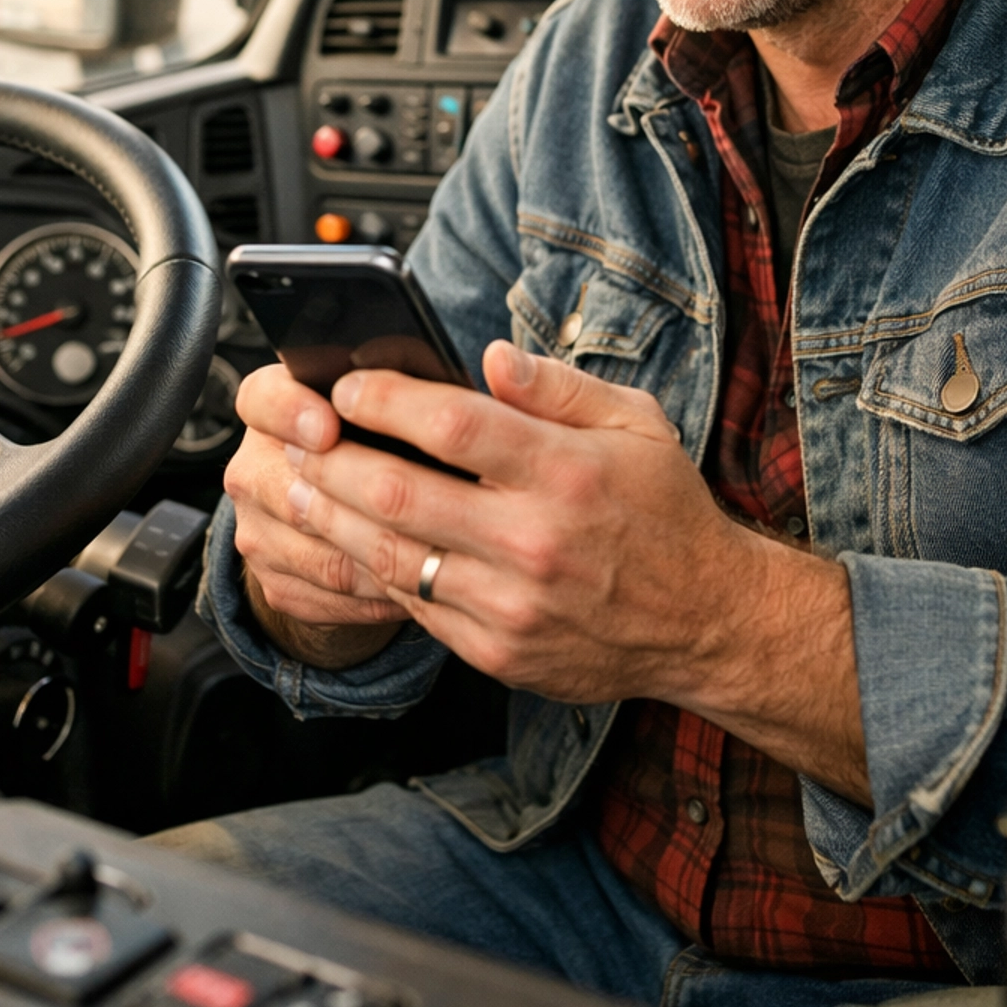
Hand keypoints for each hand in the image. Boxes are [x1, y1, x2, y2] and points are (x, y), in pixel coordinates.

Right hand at [225, 363, 411, 667]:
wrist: (346, 511)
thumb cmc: (385, 441)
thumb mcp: (395, 403)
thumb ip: (421, 386)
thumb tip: (489, 367)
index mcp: (275, 406)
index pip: (262, 400)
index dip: (291, 413)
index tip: (329, 428)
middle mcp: (253, 467)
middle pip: (288, 488)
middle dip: (354, 501)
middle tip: (419, 509)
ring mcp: (256, 528)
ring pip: (315, 551)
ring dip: (378, 556)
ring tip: (440, 554)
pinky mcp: (272, 580)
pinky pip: (326, 594)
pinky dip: (376, 593)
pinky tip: (423, 584)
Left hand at [281, 341, 870, 802]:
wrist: (706, 621)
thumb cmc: (664, 511)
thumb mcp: (636, 424)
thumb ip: (558, 386)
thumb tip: (490, 356)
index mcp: (569, 472)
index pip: (454, 425)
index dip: (386, 399)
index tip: (348, 382)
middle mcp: (536, 541)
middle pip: (401, 494)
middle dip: (334, 459)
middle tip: (300, 435)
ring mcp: (513, 604)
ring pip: (392, 556)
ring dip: (332, 518)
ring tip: (301, 486)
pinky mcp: (498, 650)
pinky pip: (414, 607)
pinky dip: (372, 570)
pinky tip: (349, 541)